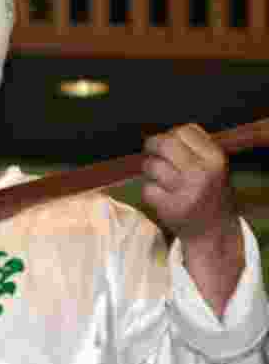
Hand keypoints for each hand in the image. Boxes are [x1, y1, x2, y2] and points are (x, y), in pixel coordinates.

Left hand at [142, 123, 243, 315]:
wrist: (214, 232)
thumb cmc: (208, 193)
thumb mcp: (212, 167)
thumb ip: (192, 148)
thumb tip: (159, 134)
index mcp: (215, 159)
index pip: (184, 131)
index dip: (170, 135)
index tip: (167, 143)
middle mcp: (202, 173)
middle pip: (165, 143)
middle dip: (152, 146)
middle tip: (151, 152)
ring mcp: (186, 191)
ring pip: (151, 166)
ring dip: (150, 171)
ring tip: (162, 180)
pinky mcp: (171, 207)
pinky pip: (147, 189)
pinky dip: (150, 191)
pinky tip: (163, 197)